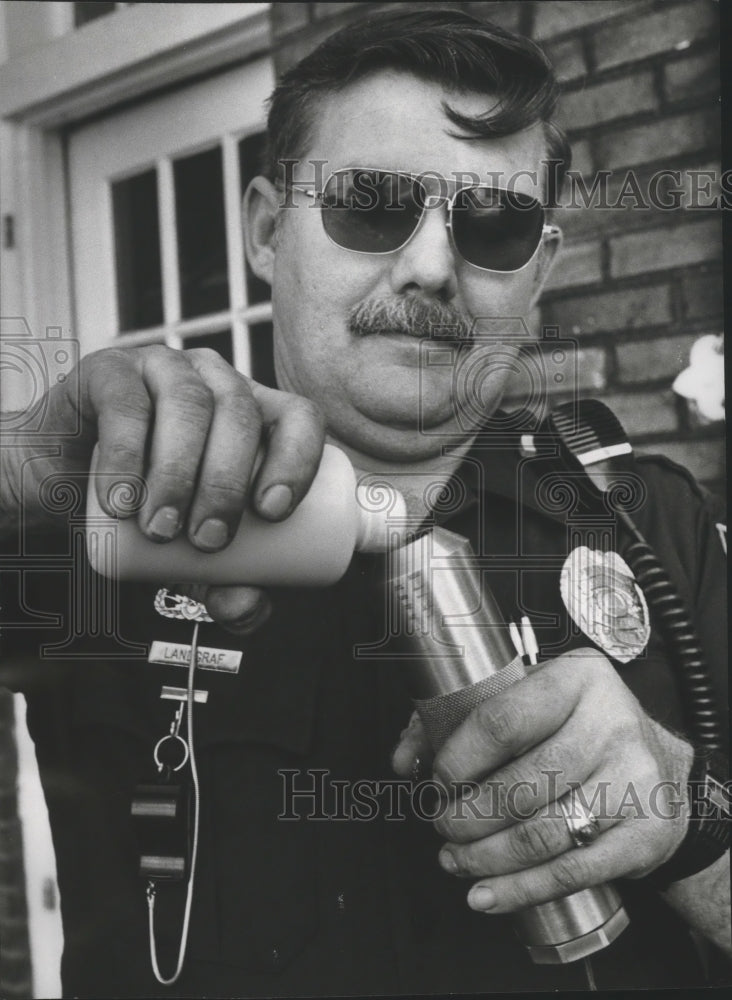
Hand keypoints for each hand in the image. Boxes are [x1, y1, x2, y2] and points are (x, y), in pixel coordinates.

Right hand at [1, 345, 324, 631]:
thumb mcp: (190, 555)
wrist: (61, 487)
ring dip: (180, 471)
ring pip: (189, 404)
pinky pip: (126, 404)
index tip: (273, 513)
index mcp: (254, 414)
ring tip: (162, 530)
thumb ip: (225, 585)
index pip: (298, 417)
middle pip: (241, 414)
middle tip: (207, 540)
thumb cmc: (144, 510)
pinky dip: (126, 456)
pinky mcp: (108, 373)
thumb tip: (249, 607)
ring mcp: (163, 369)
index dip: (297, 458)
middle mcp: (215, 381)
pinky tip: (121, 501)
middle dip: (228, 482)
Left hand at [392, 649, 693, 912]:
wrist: (663, 770)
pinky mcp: (644, 835)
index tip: (437, 781)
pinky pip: (570, 872)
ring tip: (454, 858)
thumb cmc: (579, 731)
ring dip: (484, 856)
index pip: (502, 721)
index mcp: (577, 680)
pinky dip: (518, 889)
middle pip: (518, 785)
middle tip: (442, 824)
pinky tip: (486, 892)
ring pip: (539, 833)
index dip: (458, 759)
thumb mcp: (531, 702)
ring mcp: (633, 781)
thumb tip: (406, 758)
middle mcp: (610, 724)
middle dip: (465, 815)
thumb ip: (459, 719)